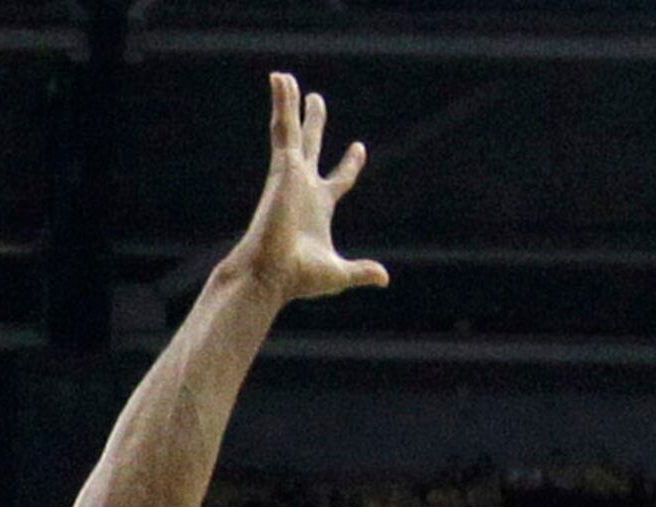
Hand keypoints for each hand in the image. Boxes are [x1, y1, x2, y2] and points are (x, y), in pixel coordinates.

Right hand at [225, 73, 386, 306]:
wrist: (271, 272)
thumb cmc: (299, 278)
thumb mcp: (339, 274)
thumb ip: (361, 271)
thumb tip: (384, 278)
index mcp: (319, 207)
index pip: (338, 180)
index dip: (349, 164)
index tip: (359, 148)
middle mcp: (303, 187)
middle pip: (311, 146)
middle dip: (314, 122)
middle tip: (316, 100)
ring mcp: (291, 174)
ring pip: (291, 131)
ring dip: (290, 104)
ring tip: (285, 78)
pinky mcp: (282, 166)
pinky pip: (282, 127)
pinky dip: (281, 103)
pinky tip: (280, 80)